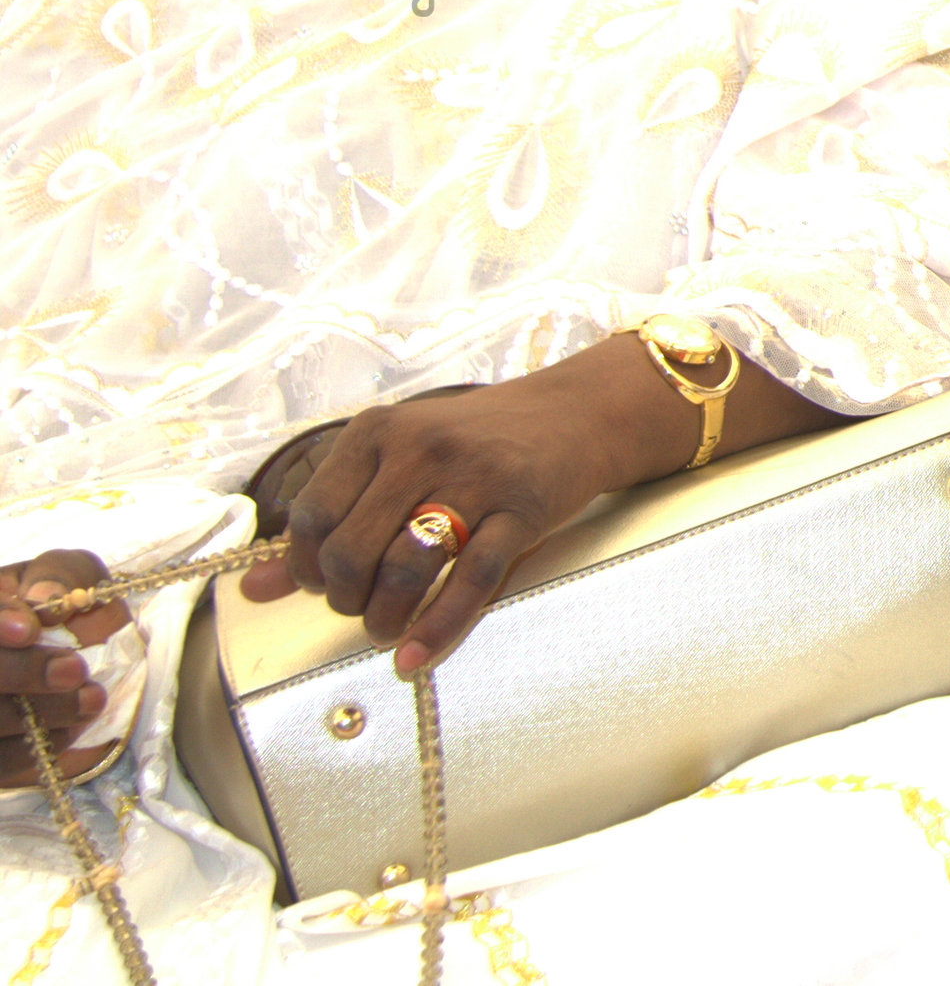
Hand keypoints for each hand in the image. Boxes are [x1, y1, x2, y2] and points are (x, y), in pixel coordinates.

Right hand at [0, 551, 127, 788]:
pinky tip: (71, 730)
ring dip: (39, 714)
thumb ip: (59, 573)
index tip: (28, 630)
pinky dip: (34, 750)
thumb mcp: (71, 576)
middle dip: (21, 673)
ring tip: (91, 700)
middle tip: (74, 670)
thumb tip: (45, 597)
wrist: (85, 659)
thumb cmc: (69, 609)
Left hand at [237, 339, 694, 673]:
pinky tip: (415, 655)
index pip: (312, 515)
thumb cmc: (475, 442)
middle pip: (353, 549)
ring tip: (386, 629)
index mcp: (379, 431)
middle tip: (360, 608)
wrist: (574, 415)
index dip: (307, 567)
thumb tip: (253, 590)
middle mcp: (421, 448)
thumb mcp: (397, 461)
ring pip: (406, 568)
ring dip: (384, 616)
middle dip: (346, 598)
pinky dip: (437, 627)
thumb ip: (329, 517)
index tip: (324, 585)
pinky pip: (471, 580)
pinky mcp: (522, 510)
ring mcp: (476, 477)